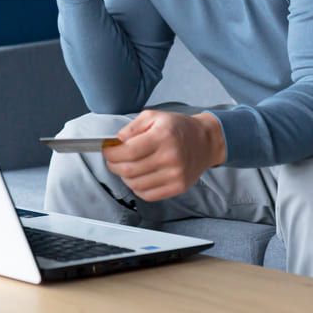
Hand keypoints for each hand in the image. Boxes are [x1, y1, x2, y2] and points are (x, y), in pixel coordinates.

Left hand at [103, 111, 224, 201]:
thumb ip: (132, 127)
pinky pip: (148, 195)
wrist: (205, 141)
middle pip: (129, 170)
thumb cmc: (178, 127)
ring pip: (136, 185)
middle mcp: (170, 157)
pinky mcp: (179, 187)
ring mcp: (176, 175)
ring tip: (126, 167)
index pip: (128, 152)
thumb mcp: (154, 116)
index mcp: (162, 137)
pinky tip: (138, 177)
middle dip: (113, 166)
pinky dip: (137, 188)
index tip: (107, 150)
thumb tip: (115, 142)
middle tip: (112, 160)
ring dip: (124, 178)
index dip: (111, 153)